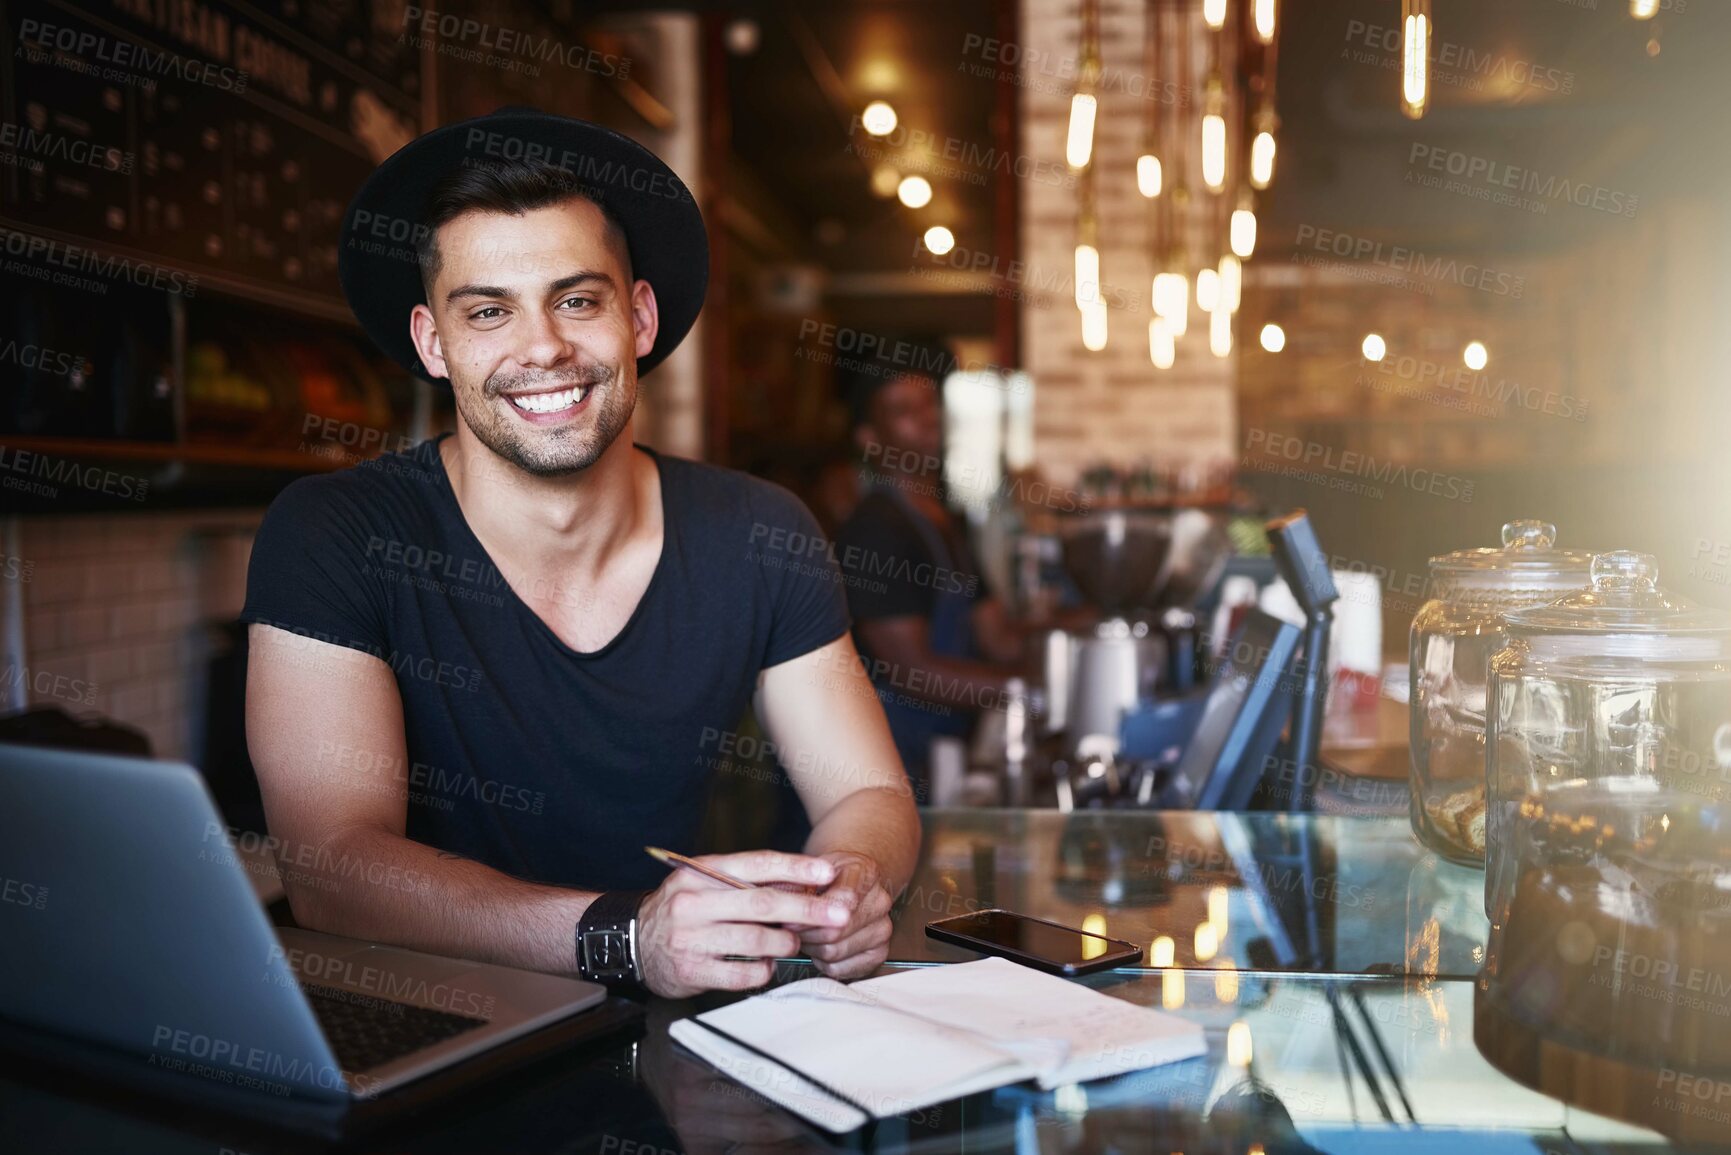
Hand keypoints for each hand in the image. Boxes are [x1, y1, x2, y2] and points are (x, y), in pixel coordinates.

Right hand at [635, 850, 846, 998]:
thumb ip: (745, 883)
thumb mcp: (704, 884)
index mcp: (700, 873)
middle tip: (837, 915)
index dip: (794, 868)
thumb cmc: (682, 909)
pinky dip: (762, 971)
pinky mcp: (691, 970)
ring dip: (784, 944)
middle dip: (806, 910)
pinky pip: (741, 974)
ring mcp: (691, 938)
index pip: (755, 865)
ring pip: (755, 941)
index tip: (826, 872)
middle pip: (762, 904)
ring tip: (792, 943)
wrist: (632, 941)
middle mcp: (694, 902)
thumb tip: (800, 885)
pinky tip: (766, 965)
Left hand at [797, 851, 893, 979]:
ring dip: (811, 946)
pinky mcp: (877, 954)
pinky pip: (838, 969)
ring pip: (834, 952)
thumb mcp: (810, 868)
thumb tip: (783, 906)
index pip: (844, 899)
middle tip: (792, 927)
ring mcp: (882, 930)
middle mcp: (880, 902)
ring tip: (806, 933)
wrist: (851, 883)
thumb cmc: (827, 877)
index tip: (791, 916)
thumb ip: (797, 883)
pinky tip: (820, 944)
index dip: (812, 913)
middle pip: (836, 931)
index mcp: (866, 873)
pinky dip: (822, 961)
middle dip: (806, 932)